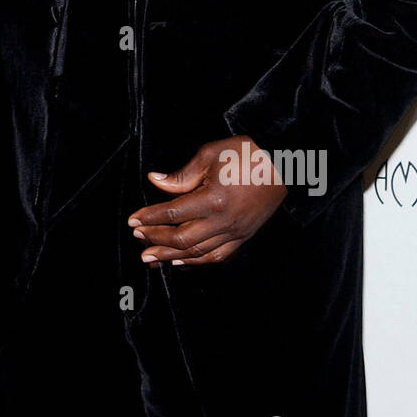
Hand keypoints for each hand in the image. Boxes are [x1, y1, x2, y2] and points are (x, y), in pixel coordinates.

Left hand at [128, 136, 286, 267]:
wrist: (284, 164)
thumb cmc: (247, 153)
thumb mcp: (210, 155)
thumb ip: (181, 175)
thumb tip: (155, 181)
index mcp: (214, 199)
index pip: (173, 214)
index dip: (150, 218)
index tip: (133, 221)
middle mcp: (224, 221)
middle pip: (182, 239)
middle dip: (156, 240)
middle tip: (138, 239)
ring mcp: (236, 231)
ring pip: (198, 252)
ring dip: (172, 257)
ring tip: (151, 259)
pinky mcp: (244, 236)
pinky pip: (218, 256)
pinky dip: (197, 262)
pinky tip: (182, 262)